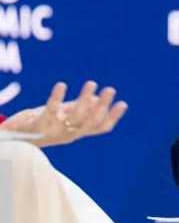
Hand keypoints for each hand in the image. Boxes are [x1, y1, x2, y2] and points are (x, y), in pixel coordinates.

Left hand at [1, 81, 127, 147]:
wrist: (12, 140)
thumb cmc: (41, 125)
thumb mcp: (62, 117)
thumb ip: (80, 108)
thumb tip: (97, 98)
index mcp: (77, 133)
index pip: (100, 128)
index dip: (112, 117)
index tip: (123, 103)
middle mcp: (69, 135)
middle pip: (89, 122)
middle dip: (102, 106)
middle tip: (111, 90)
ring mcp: (54, 131)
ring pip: (74, 117)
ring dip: (84, 100)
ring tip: (92, 83)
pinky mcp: (39, 125)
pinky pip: (50, 110)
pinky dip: (57, 98)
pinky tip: (62, 85)